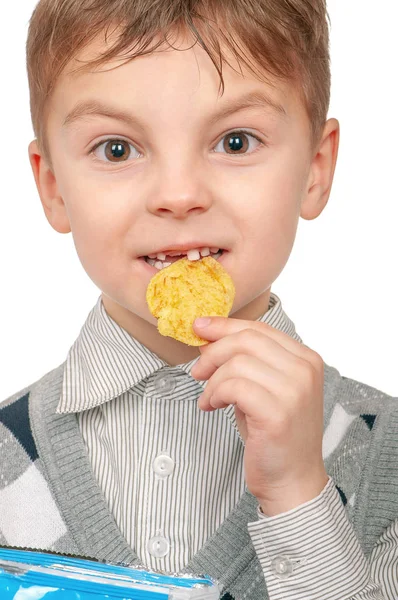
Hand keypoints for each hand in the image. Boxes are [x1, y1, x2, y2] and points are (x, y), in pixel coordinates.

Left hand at [190, 316, 328, 515]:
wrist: (293, 481)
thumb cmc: (274, 435)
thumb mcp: (262, 388)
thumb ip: (243, 361)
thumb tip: (208, 337)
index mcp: (305, 359)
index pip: (259, 328)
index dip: (225, 326)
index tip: (199, 327)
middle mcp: (304, 370)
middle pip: (247, 339)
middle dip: (214, 351)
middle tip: (197, 371)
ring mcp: (294, 390)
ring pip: (237, 362)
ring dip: (213, 380)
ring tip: (209, 399)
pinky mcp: (278, 412)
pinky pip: (234, 387)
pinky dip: (215, 394)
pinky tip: (212, 407)